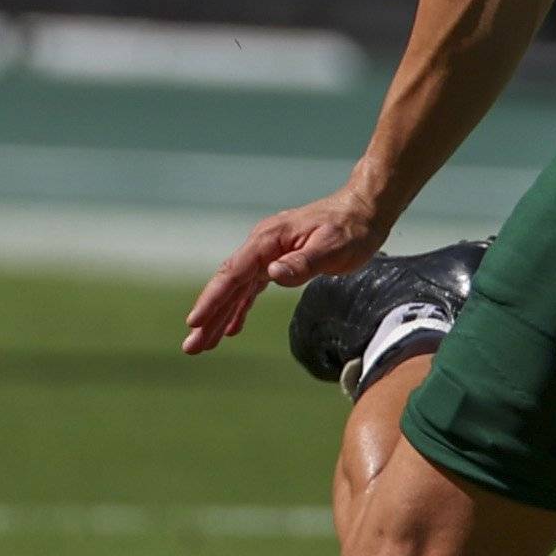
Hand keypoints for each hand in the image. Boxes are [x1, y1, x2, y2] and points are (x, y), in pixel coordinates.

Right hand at [181, 191, 381, 355]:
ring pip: (236, 289)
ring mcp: (268, 253)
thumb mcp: (333, 247)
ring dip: (219, 316)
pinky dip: (239, 309)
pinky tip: (231, 329)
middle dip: (208, 315)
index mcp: (270, 240)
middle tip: (191, 346)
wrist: (364, 209)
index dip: (213, 299)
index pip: (234, 273)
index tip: (195, 321)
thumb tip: (272, 274)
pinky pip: (251, 288)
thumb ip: (303, 262)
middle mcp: (262, 246)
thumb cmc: (352, 228)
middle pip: (228, 284)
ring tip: (202, 344)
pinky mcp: (278, 261)